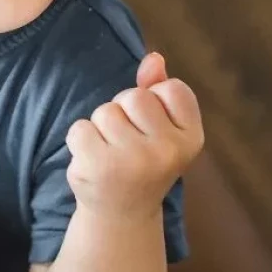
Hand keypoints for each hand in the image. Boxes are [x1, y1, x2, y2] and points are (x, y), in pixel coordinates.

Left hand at [65, 52, 203, 219]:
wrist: (122, 214)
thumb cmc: (143, 161)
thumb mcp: (162, 128)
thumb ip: (158, 89)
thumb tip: (154, 57)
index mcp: (191, 139)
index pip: (172, 88)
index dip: (156, 100)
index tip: (154, 128)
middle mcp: (168, 151)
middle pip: (134, 95)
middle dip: (124, 110)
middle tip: (128, 141)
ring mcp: (134, 160)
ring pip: (105, 111)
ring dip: (101, 127)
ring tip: (111, 151)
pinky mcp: (100, 166)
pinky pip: (80, 128)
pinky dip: (80, 140)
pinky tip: (93, 160)